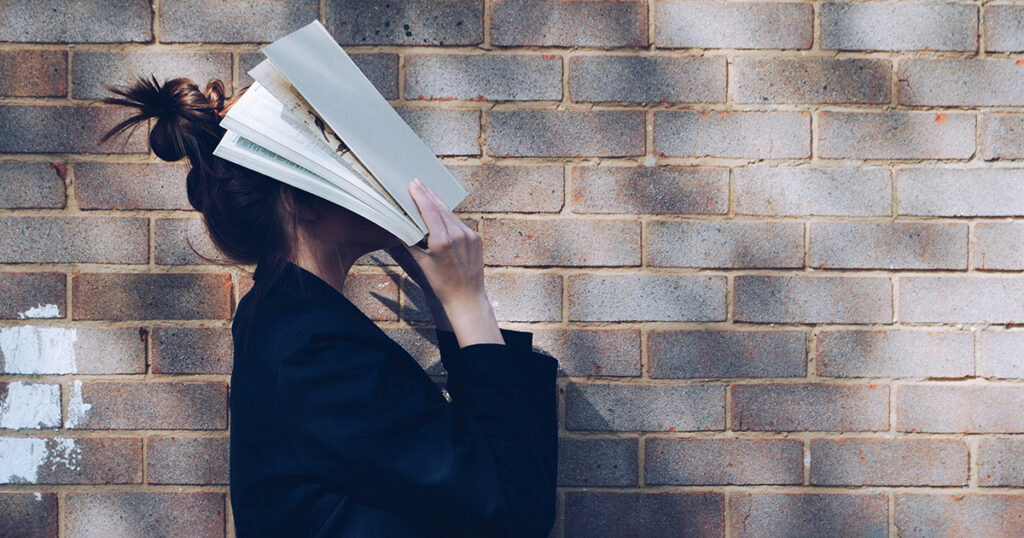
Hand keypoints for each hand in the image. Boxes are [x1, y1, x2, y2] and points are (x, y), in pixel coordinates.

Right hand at [394, 177, 502, 346]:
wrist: (466, 297)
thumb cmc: (442, 283)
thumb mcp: (422, 262)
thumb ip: (412, 241)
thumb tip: (402, 226)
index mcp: (443, 240)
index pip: (429, 210)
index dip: (420, 195)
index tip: (413, 184)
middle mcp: (458, 234)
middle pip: (440, 208)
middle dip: (428, 194)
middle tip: (417, 182)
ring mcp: (470, 235)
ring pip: (450, 214)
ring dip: (438, 203)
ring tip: (427, 193)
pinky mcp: (476, 237)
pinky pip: (459, 222)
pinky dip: (448, 216)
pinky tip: (441, 212)